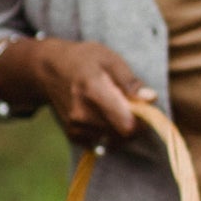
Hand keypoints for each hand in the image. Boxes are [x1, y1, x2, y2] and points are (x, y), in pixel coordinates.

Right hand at [0, 36, 156, 147]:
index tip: (143, 106)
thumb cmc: (84, 60)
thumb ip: (130, 82)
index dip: (142, 120)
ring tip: (112, 105)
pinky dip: (108, 131)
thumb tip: (151, 98)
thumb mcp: (109, 59)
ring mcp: (76, 127)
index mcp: (94, 90)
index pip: (126, 124)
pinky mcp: (73, 135)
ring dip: (121, 127)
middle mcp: (83, 113)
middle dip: (134, 122)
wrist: (49, 70)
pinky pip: (103, 141)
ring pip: (115, 139)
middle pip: (124, 134)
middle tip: (129, 103)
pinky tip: (101, 113)